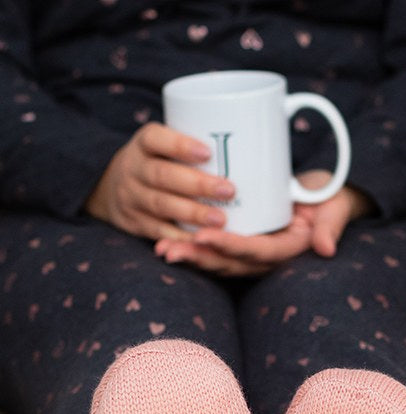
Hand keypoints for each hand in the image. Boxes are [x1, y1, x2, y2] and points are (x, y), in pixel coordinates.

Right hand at [84, 123, 233, 239]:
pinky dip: (181, 237)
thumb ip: (195, 147)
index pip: (155, 138)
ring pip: (161, 205)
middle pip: (162, 175)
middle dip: (197, 184)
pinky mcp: (134, 222)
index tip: (208, 152)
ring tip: (221, 220)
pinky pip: (158, 232)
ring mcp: (131, 197)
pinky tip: (203, 240)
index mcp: (143, 144)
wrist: (112, 188)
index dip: (179, 145)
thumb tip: (250, 146)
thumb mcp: (165, 147)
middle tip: (229, 191)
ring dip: (192, 213)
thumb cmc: (160, 164)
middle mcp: (133, 168)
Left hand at [154, 177, 373, 276]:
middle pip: (230, 262)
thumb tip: (324, 248)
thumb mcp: (335, 209)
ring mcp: (253, 252)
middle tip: (168, 250)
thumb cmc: (330, 200)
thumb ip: (330, 226)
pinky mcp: (243, 243)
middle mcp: (267, 257)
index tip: (205, 237)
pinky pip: (215, 250)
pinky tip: (165, 240)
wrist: (327, 200)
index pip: (257, 252)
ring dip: (190, 256)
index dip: (231, 247)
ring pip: (218, 259)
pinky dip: (192, 247)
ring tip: (160, 250)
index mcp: (288, 250)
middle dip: (199, 258)